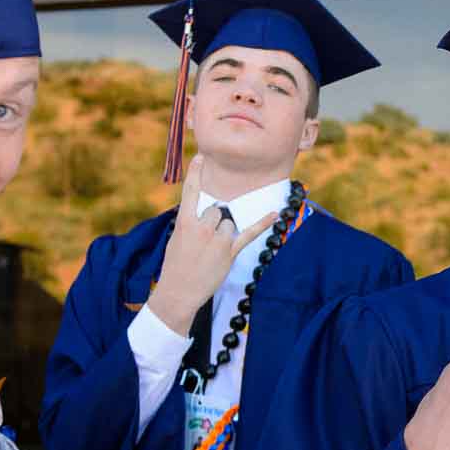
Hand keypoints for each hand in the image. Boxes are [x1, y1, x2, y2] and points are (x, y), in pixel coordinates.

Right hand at [145, 157, 276, 331]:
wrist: (178, 292)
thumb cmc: (174, 266)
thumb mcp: (176, 239)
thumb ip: (189, 224)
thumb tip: (203, 215)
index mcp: (184, 222)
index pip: (191, 192)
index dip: (195, 173)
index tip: (201, 157)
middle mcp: (202, 228)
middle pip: (216, 211)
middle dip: (213, 223)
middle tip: (203, 243)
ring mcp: (217, 240)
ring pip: (229, 223)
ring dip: (224, 233)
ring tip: (212, 251)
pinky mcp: (229, 253)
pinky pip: (249, 234)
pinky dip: (263, 224)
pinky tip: (275, 214)